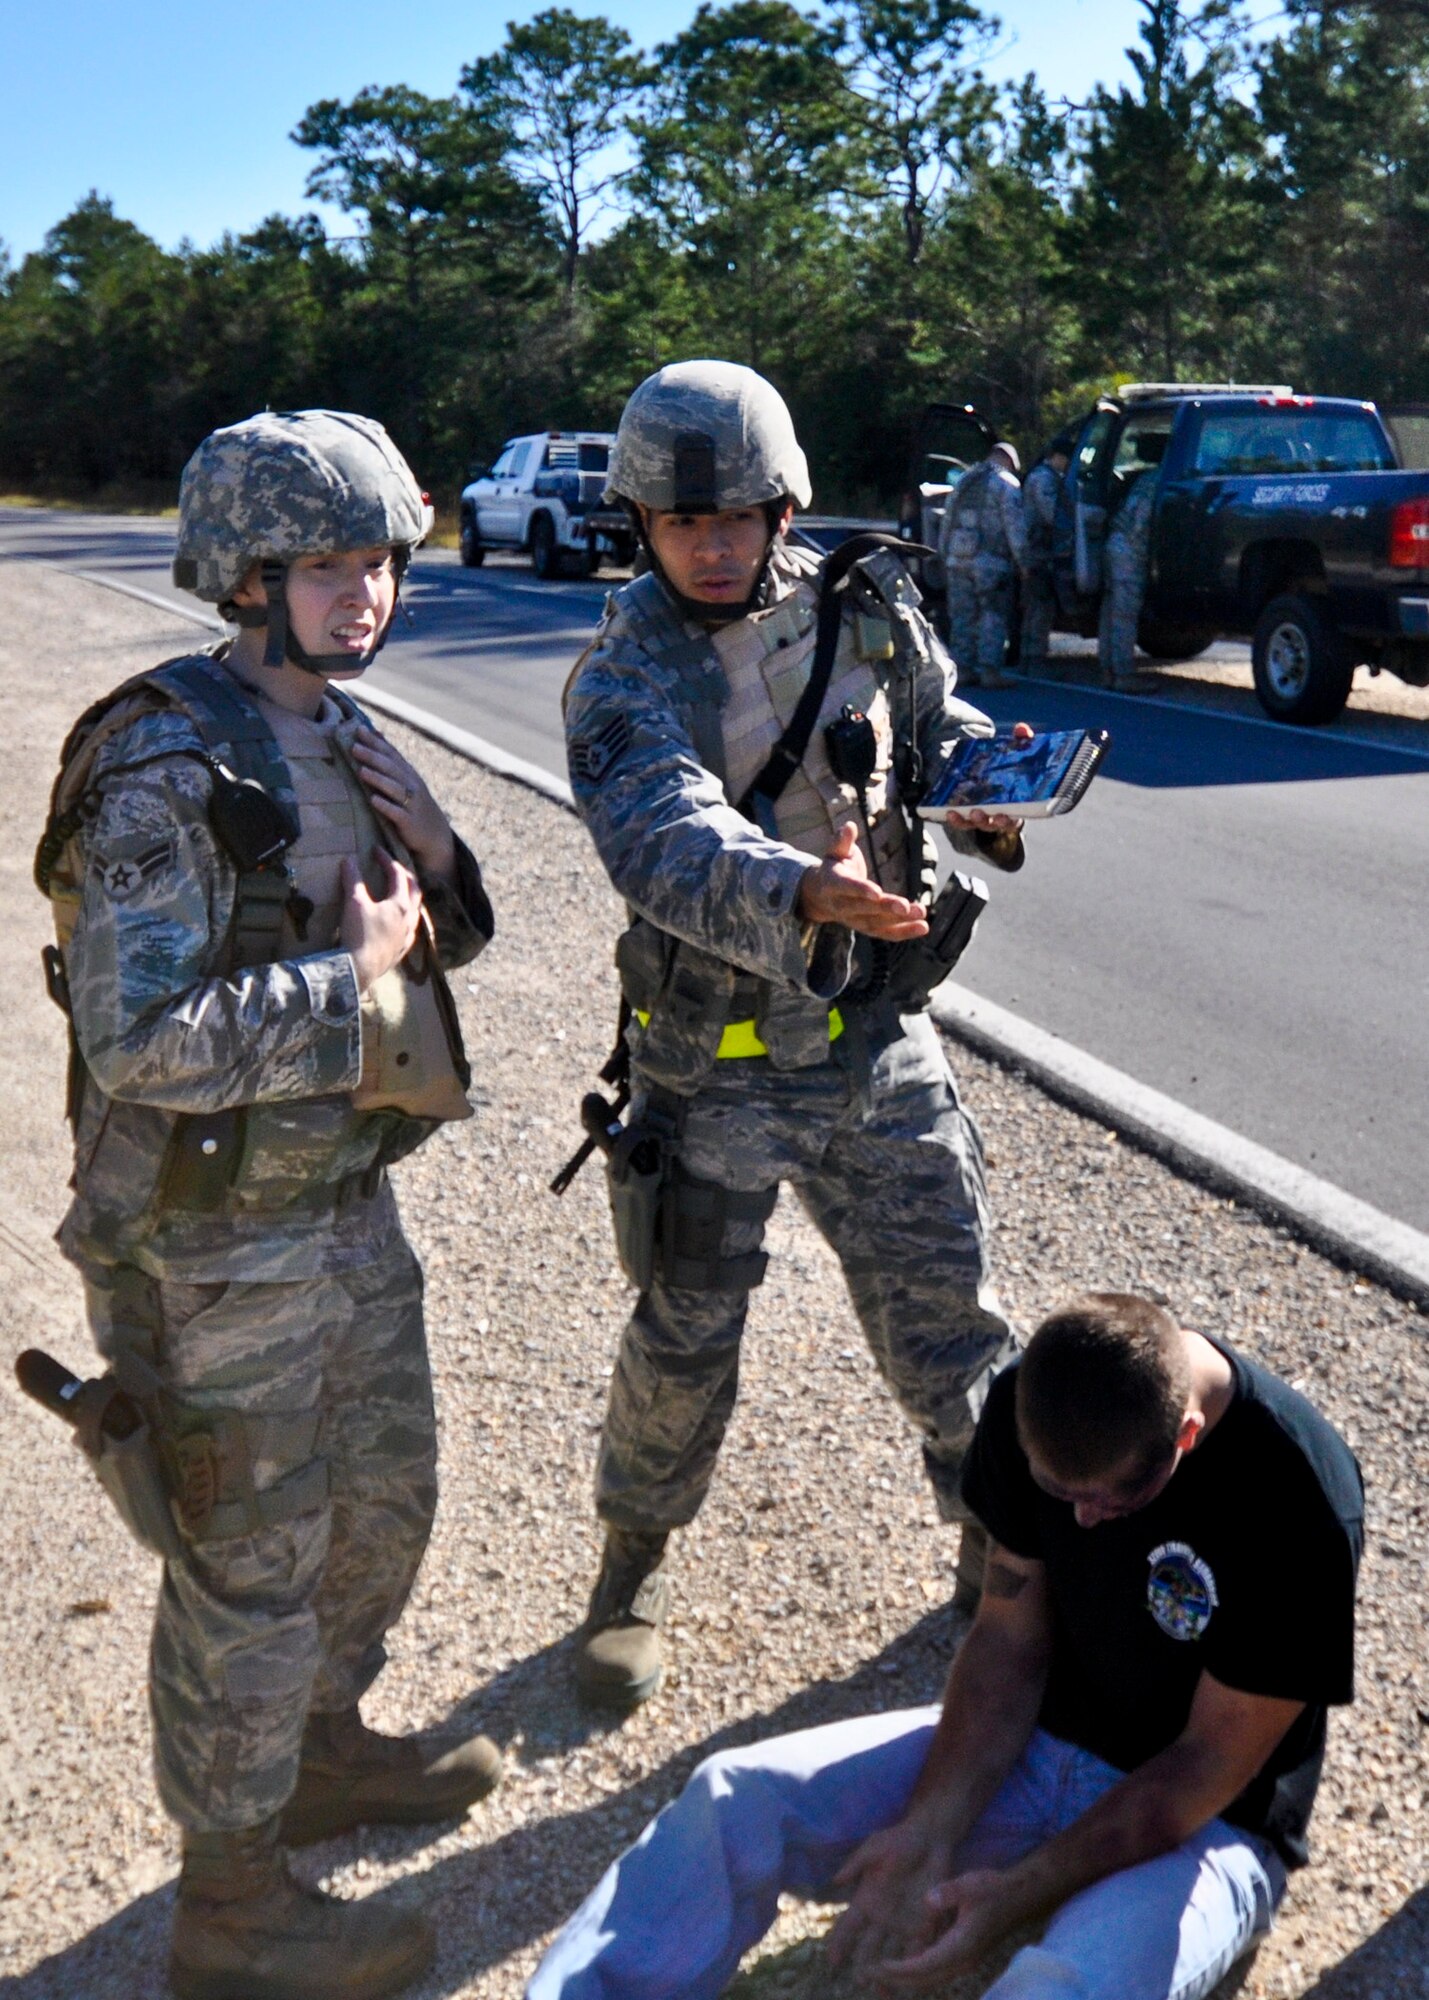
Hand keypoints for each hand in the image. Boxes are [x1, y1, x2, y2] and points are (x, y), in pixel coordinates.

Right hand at [339, 851, 422, 990]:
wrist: (359, 969)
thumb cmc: (359, 934)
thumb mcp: (354, 903)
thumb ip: (352, 880)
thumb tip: (349, 860)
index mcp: (400, 904)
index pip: (397, 875)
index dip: (387, 860)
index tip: (377, 850)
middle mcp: (409, 919)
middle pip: (414, 891)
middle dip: (405, 876)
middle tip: (395, 867)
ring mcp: (408, 936)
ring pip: (415, 912)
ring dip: (409, 898)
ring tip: (402, 892)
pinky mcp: (402, 951)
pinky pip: (410, 931)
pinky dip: (406, 920)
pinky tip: (401, 924)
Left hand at [350, 726, 455, 880]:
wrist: (435, 835)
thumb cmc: (414, 805)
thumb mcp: (407, 781)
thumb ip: (391, 760)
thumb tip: (376, 734)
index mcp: (409, 774)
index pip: (391, 754)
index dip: (376, 742)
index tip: (358, 730)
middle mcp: (412, 786)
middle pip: (392, 768)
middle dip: (373, 757)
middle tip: (354, 747)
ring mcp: (411, 804)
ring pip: (394, 789)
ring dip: (378, 779)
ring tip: (362, 771)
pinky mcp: (409, 822)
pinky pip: (397, 813)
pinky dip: (386, 806)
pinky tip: (373, 800)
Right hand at [797, 823, 928, 940]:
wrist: (823, 895)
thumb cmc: (834, 866)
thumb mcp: (834, 851)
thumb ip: (842, 841)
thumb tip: (849, 826)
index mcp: (833, 884)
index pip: (846, 888)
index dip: (861, 890)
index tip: (877, 892)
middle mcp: (842, 906)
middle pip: (864, 909)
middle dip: (885, 908)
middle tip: (905, 906)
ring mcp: (854, 920)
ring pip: (877, 923)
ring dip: (900, 921)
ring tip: (921, 914)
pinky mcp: (867, 927)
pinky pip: (885, 933)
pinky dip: (904, 932)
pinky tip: (923, 927)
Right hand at [825, 1813, 955, 1980]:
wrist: (930, 1837)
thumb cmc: (898, 1840)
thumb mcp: (873, 1848)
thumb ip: (856, 1864)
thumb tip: (836, 1880)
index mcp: (867, 1899)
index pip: (848, 1926)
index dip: (840, 1943)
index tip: (833, 1960)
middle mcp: (882, 1917)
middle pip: (868, 1948)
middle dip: (864, 1967)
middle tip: (861, 1983)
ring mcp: (902, 1922)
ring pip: (892, 1954)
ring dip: (888, 1973)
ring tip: (883, 1991)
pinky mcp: (924, 1922)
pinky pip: (918, 1947)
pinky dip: (914, 1963)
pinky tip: (912, 1977)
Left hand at [873, 1868, 1020, 1990]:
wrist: (1018, 1899)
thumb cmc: (992, 1890)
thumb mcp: (969, 1884)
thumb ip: (948, 1892)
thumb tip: (928, 1900)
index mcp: (960, 1947)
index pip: (923, 1966)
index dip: (898, 1970)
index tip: (876, 1967)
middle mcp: (961, 1961)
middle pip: (924, 1980)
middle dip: (895, 1980)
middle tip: (867, 1975)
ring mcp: (964, 1962)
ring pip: (930, 1979)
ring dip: (905, 1979)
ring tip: (879, 1974)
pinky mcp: (964, 1957)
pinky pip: (936, 1972)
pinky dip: (917, 1972)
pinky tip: (902, 1964)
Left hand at [944, 721, 1033, 835]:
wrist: (992, 775)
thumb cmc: (1010, 769)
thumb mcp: (1017, 755)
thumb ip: (1022, 743)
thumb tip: (1022, 728)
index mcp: (1014, 808)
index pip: (1014, 819)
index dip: (1011, 820)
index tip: (1009, 817)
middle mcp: (997, 816)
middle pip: (994, 824)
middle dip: (993, 821)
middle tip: (990, 815)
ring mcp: (981, 816)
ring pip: (976, 824)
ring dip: (970, 820)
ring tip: (966, 812)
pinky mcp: (966, 814)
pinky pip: (960, 820)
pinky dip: (955, 818)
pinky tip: (948, 812)